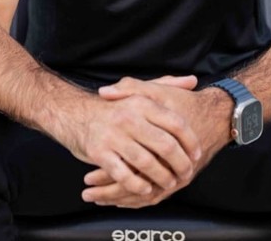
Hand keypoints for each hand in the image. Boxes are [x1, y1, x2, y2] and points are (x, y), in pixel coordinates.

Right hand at [82, 76, 233, 207]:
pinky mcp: (99, 153)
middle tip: (187, 173)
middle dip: (180, 164)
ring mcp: (113, 136)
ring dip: (162, 177)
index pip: (176, 123)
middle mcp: (128, 118)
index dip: (190, 141)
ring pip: (147, 163)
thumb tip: (192, 81)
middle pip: (165, 146)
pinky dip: (137, 185)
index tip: (197, 154)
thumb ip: (167, 84)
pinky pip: (124, 175)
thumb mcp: (138, 91)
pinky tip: (145, 188)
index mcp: (142, 102)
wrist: (73, 114)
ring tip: (169, 184)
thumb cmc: (113, 107)